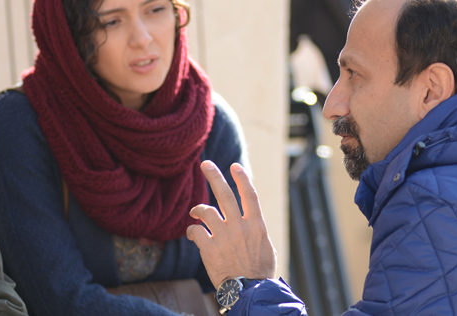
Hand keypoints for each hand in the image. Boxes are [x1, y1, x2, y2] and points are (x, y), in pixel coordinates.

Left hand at [186, 161, 276, 287]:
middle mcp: (239, 226)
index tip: (234, 166)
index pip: (249, 195)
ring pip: (205, 211)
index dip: (242, 178)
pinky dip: (191, 230)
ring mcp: (223, 236)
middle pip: (224, 194)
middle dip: (214, 176)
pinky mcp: (209, 248)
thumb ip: (255, 230)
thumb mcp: (265, 247)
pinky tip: (191, 233)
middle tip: (204, 164)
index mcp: (256, 225)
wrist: (250, 292)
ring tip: (195, 211)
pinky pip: (195, 231)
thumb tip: (250, 221)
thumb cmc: (259, 272)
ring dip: (198, 209)